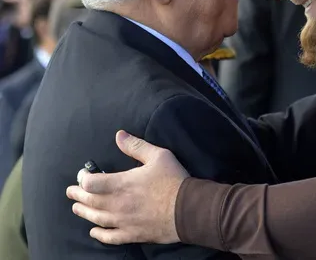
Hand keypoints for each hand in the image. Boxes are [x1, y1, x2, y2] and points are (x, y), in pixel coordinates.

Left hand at [66, 130, 189, 244]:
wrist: (188, 208)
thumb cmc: (173, 180)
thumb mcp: (158, 156)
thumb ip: (136, 146)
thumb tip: (119, 135)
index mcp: (122, 183)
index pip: (92, 183)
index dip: (83, 179)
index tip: (82, 175)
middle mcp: (118, 204)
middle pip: (90, 201)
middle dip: (78, 195)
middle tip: (71, 192)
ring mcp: (124, 221)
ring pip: (96, 218)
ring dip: (84, 213)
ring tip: (76, 208)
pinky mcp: (132, 234)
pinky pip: (110, 237)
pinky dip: (99, 234)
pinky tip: (94, 231)